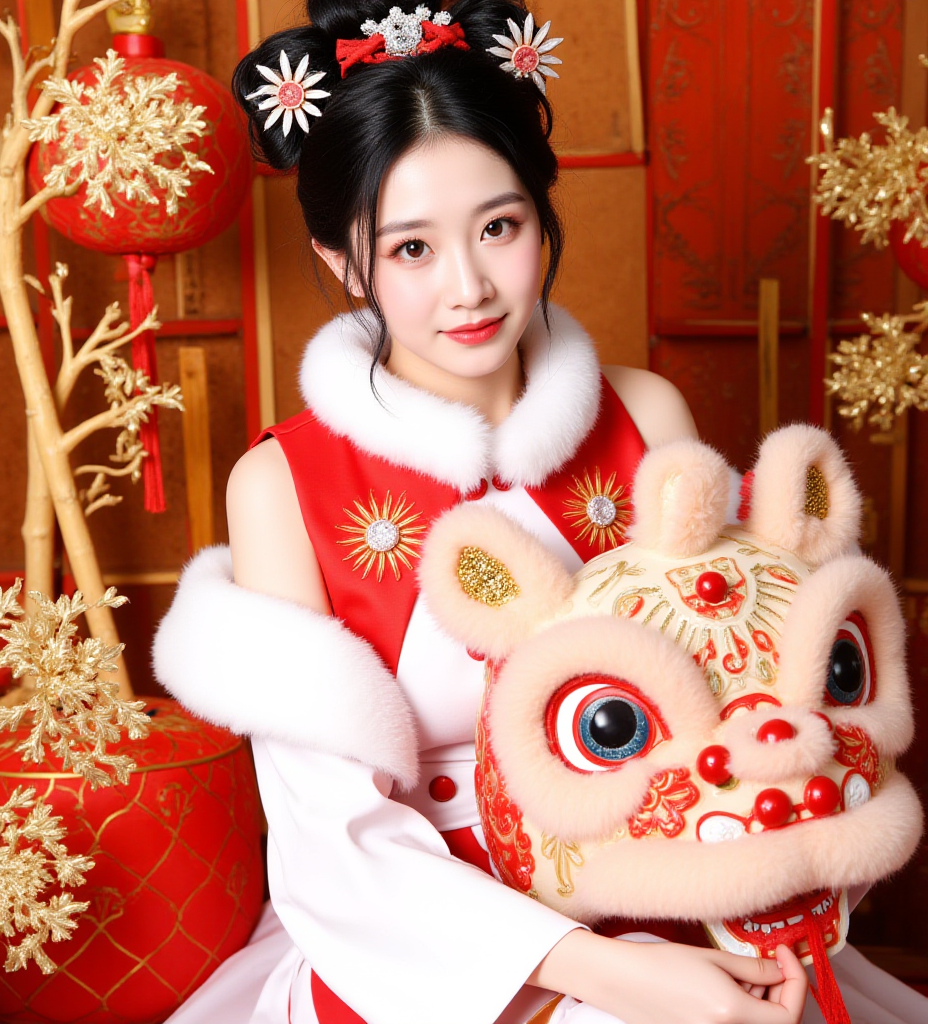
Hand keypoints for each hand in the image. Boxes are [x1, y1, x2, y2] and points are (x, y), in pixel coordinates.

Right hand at [529, 930, 806, 1023]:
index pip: (790, 1013)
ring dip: (764, 1002)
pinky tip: (730, 989)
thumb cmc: (662, 964)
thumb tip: (780, 969)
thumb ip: (753, 967)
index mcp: (733, 1013)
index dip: (797, 982)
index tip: (786, 955)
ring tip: (743, 973)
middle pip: (778, 1023)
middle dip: (783, 992)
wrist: (624, 982)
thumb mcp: (712, 957)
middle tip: (771, 962)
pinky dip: (745, 1011)